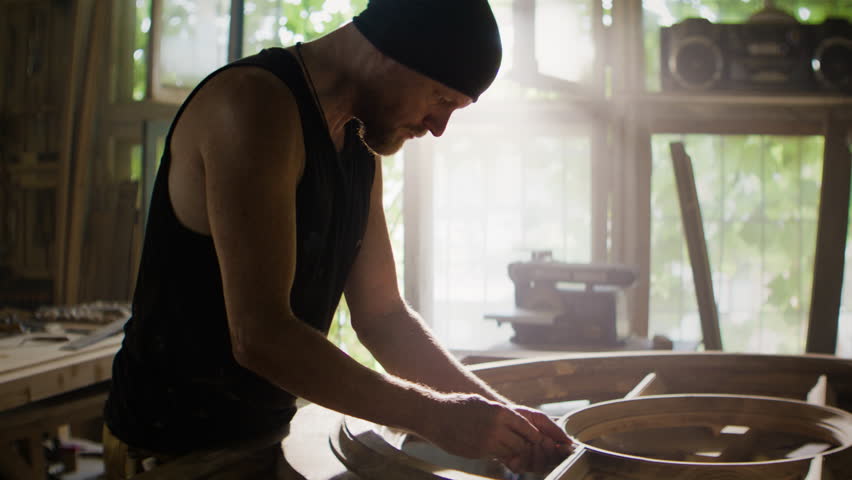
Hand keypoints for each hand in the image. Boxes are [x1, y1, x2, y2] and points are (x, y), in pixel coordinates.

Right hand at [418, 393, 543, 469]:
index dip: (533, 435)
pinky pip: (495, 456)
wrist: (434, 416)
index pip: (527, 428)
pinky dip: (497, 454)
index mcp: (500, 412)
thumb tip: (517, 422)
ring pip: (510, 452)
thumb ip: (501, 413)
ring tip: (505, 444)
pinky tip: (491, 447)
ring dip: (511, 450)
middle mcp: (496, 428)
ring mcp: (487, 442)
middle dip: (524, 446)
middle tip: (524, 445)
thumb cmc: (458, 407)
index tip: (536, 438)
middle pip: (522, 444)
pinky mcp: (478, 452)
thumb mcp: (483, 403)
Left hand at [507, 405, 574, 472]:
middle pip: (551, 463)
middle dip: (550, 453)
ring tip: (532, 442)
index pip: (560, 455)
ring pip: (538, 467)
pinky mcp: (514, 464)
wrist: (502, 416)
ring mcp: (527, 462)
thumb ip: (554, 429)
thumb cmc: (522, 416)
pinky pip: (521, 468)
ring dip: (537, 455)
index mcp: (548, 446)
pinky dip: (522, 459)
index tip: (564, 446)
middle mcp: (539, 456)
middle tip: (545, 441)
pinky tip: (520, 448)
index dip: (564, 453)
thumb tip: (570, 442)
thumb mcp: (539, 418)